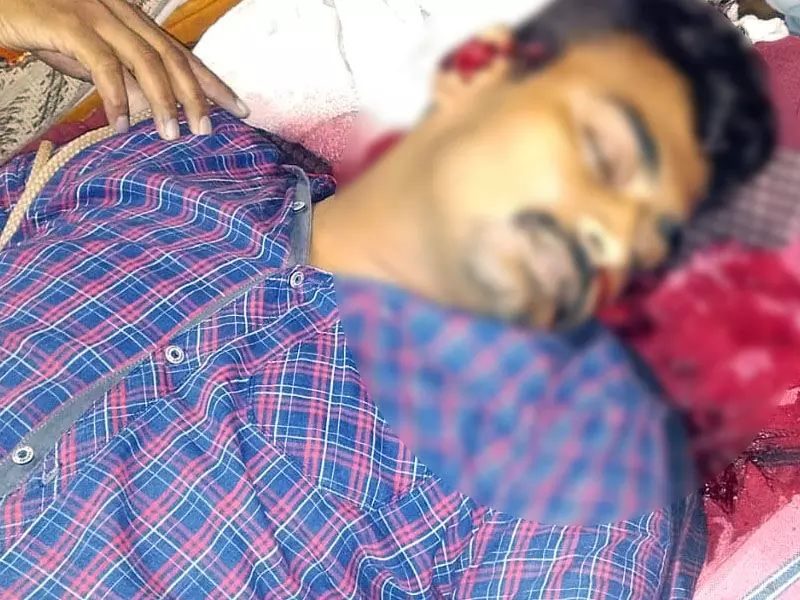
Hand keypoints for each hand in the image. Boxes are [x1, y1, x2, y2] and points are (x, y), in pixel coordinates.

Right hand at [0, 0, 249, 138]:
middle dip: (195, 96)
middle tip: (208, 131)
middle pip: (172, 57)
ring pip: (145, 59)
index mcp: (132, 20)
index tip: (240, 109)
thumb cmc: (42, 27)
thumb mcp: (90, 55)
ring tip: (171, 135)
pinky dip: (115, 96)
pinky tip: (119, 124)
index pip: (182, 54)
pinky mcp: (67, 23)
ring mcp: (96, 13)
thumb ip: (123, 76)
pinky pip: (102, 63)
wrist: (0, 1)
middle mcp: (121, 12)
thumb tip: (151, 107)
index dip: (213, 82)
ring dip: (162, 100)